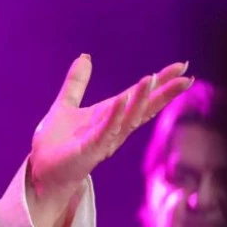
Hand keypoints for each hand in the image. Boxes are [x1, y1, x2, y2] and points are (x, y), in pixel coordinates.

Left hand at [30, 54, 193, 204]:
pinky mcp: (90, 150)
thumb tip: (85, 56)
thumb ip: (76, 82)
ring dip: (139, 100)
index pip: (139, 96)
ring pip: (128, 119)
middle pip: (144, 108)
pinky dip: (115, 117)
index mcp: (110, 115)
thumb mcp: (65, 105)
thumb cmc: (56, 142)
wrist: (41, 169)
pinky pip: (106, 132)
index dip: (160, 82)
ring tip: (150, 79)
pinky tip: (122, 100)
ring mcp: (104, 140)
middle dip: (164, 93)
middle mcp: (113, 128)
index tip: (181, 66)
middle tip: (185, 77)